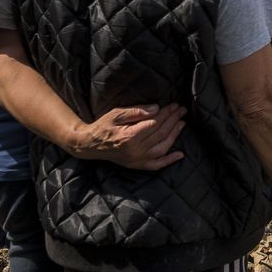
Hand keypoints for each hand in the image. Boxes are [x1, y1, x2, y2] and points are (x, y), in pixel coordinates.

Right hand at [70, 104, 186, 170]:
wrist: (90, 145)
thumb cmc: (103, 126)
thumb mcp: (116, 114)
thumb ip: (137, 111)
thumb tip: (157, 108)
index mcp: (130, 137)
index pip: (155, 123)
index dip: (167, 113)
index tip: (175, 105)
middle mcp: (135, 150)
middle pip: (160, 133)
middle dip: (173, 120)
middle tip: (182, 110)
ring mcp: (137, 160)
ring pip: (162, 147)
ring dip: (174, 135)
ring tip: (182, 123)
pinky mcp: (136, 165)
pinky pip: (156, 165)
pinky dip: (169, 160)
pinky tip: (180, 154)